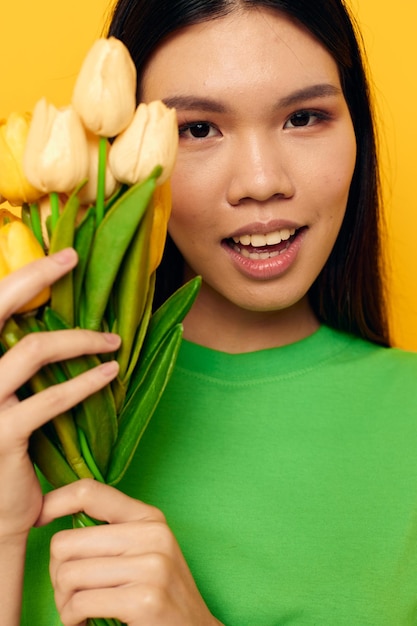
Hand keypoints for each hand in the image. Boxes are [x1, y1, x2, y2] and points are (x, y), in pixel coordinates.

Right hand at [0, 249, 120, 539]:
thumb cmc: (1, 451)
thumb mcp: (2, 400)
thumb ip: (16, 363)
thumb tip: (53, 324)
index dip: (22, 276)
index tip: (60, 258)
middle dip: (35, 276)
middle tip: (71, 258)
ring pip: (32, 350)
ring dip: (79, 339)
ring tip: (112, 341)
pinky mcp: (1, 434)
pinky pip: (51, 399)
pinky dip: (86, 382)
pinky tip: (109, 374)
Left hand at [39, 479, 222, 625]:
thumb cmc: (160, 594)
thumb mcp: (145, 550)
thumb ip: (112, 531)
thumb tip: (58, 512)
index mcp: (148, 517)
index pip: (90, 492)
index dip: (55, 501)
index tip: (38, 518)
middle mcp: (152, 534)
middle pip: (66, 543)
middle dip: (58, 574)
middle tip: (71, 592)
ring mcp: (152, 566)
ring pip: (68, 575)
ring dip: (64, 601)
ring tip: (80, 609)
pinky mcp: (144, 600)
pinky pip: (80, 603)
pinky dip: (72, 619)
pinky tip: (87, 621)